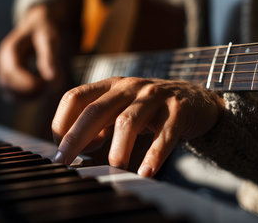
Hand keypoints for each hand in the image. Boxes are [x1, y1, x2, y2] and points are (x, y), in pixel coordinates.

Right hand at [0, 4, 76, 99]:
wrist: (36, 26)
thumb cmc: (43, 30)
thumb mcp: (49, 39)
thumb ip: (49, 57)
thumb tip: (52, 77)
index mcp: (9, 50)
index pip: (11, 72)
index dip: (28, 83)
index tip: (48, 84)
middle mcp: (1, 62)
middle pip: (8, 86)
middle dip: (32, 90)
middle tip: (54, 84)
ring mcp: (2, 73)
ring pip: (11, 95)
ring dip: (32, 96)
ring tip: (51, 85)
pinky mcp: (8, 81)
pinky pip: (16, 96)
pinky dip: (31, 96)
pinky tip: (45, 86)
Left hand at [52, 77, 223, 176]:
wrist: (196, 99)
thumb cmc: (151, 108)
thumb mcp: (121, 108)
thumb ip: (99, 124)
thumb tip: (77, 146)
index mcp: (111, 86)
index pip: (75, 97)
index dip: (61, 122)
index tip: (60, 149)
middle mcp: (129, 87)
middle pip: (95, 110)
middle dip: (75, 138)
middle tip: (64, 163)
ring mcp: (154, 96)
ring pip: (127, 121)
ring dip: (117, 149)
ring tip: (114, 170)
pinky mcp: (178, 110)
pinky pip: (164, 134)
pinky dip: (154, 155)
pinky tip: (146, 172)